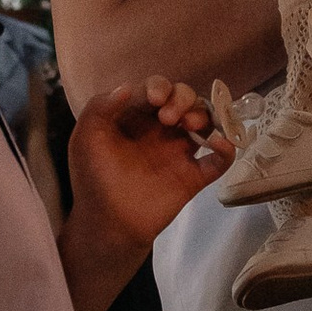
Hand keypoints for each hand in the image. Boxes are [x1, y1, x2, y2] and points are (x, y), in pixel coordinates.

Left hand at [68, 74, 227, 249]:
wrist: (109, 224)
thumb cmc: (94, 179)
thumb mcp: (85, 138)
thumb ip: (100, 108)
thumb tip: (128, 86)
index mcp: (136, 118)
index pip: (155, 90)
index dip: (159, 87)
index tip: (155, 100)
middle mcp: (160, 131)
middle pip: (184, 100)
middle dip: (183, 98)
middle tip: (169, 117)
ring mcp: (179, 153)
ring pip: (205, 122)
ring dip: (204, 115)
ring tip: (190, 125)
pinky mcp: (193, 177)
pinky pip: (219, 160)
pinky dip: (226, 149)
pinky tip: (219, 145)